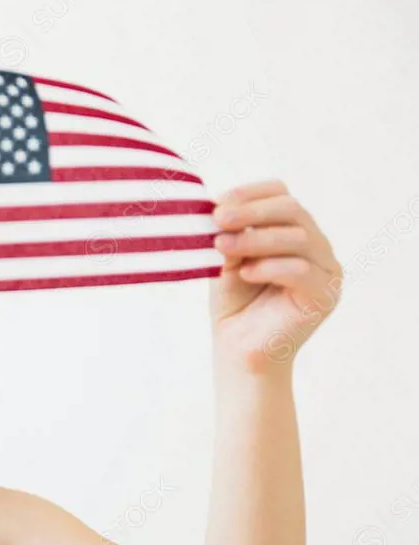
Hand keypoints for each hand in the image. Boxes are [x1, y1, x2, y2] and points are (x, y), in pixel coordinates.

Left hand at [209, 179, 343, 374]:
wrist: (239, 351)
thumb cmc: (234, 304)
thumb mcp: (227, 261)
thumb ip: (230, 235)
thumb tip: (219, 206)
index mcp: (295, 232)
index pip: (282, 196)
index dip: (251, 193)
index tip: (217, 201)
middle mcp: (317, 247)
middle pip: (293, 210)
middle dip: (251, 211)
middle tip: (217, 219)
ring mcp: (326, 271)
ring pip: (298, 237)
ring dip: (255, 238)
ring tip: (222, 246)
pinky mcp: (324, 296)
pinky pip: (301, 270)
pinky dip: (270, 266)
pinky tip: (245, 273)